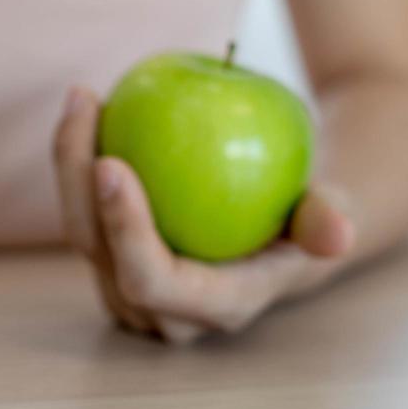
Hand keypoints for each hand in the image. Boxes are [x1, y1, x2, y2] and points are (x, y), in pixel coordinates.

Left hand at [52, 86, 354, 342]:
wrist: (287, 230)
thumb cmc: (311, 214)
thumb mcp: (331, 213)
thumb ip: (328, 221)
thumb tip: (338, 233)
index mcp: (214, 307)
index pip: (151, 279)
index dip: (123, 230)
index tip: (111, 163)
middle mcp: (165, 312)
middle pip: (99, 254)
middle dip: (76, 182)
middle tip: (85, 108)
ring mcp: (133, 292)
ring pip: (81, 230)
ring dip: (70, 162)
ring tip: (82, 96)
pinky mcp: (115, 263)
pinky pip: (84, 209)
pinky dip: (77, 159)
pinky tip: (85, 104)